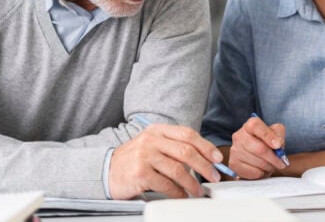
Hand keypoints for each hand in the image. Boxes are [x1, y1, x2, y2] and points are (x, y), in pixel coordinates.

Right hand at [108, 123, 222, 198]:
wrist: (107, 170)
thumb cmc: (135, 159)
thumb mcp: (153, 145)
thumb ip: (174, 147)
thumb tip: (204, 159)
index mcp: (158, 130)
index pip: (187, 134)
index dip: (205, 146)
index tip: (217, 158)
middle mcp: (152, 140)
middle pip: (186, 151)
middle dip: (204, 165)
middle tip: (214, 176)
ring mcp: (145, 156)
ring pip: (178, 169)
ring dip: (193, 183)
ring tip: (199, 191)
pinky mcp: (140, 173)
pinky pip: (166, 184)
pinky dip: (178, 192)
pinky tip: (182, 196)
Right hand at [228, 115, 286, 178]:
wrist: (255, 154)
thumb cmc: (267, 142)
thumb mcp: (275, 133)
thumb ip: (279, 134)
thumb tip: (277, 144)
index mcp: (249, 126)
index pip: (256, 126)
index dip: (268, 136)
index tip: (278, 146)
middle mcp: (239, 136)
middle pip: (259, 148)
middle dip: (273, 158)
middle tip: (281, 163)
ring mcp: (235, 150)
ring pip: (257, 162)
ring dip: (268, 166)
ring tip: (270, 165)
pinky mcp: (234, 164)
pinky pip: (253, 172)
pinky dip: (261, 173)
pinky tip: (261, 169)